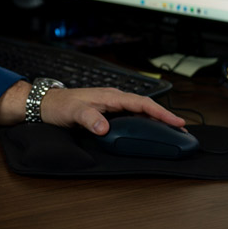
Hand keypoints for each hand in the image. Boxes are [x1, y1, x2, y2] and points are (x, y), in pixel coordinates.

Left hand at [0, 82, 184, 133]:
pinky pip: (130, 116)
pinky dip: (142, 122)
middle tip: (182, 131)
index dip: (161, 113)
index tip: (177, 122)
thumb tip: (104, 127)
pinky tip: (147, 130)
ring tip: (171, 132)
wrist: (45, 104)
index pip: (142, 103)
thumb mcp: (73, 112)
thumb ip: (89, 118)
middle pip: (145, 107)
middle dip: (165, 117)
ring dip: (155, 120)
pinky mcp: (107, 112)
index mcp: (110, 96)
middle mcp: (113, 98)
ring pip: (139, 111)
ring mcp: (111, 105)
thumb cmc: (59, 105)